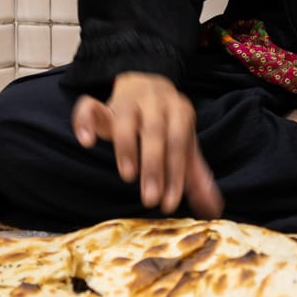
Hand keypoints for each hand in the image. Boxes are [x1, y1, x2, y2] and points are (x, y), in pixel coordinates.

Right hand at [71, 72, 224, 217]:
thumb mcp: (184, 144)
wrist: (146, 86)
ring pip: (125, 120)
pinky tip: (87, 142)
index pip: (179, 143)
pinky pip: (88, 107)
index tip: (168, 204)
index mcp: (179, 111)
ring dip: (126, 148)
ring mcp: (126, 101)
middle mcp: (154, 102)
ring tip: (128, 176)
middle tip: (150, 199)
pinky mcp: (100, 104)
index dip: (175, 174)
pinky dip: (84, 122)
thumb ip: (196, 176)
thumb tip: (213, 210)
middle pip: (155, 132)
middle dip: (154, 166)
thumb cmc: (168, 124)